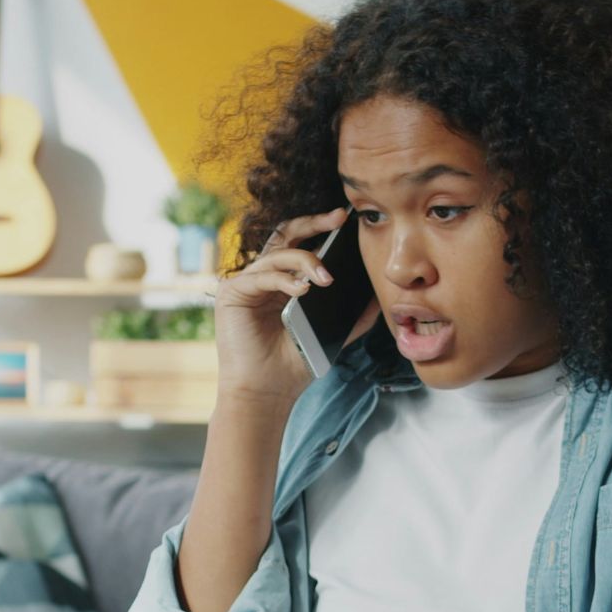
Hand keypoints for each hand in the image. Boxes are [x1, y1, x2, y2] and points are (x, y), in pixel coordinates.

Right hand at [212, 208, 379, 406]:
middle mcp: (263, 277)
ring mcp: (246, 283)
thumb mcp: (331, 334)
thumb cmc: (293, 365)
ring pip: (277, 254)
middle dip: (313, 223)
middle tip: (338, 218)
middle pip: (285, 235)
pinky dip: (284, 279)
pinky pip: (261, 275)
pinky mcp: (232, 293)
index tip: (346, 220)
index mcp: (283, 283)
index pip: (301, 245)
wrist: (265, 392)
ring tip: (327, 278)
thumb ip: (352, 316)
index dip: (321, 229)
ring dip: (305, 261)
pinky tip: (303, 290)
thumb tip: (379, 298)